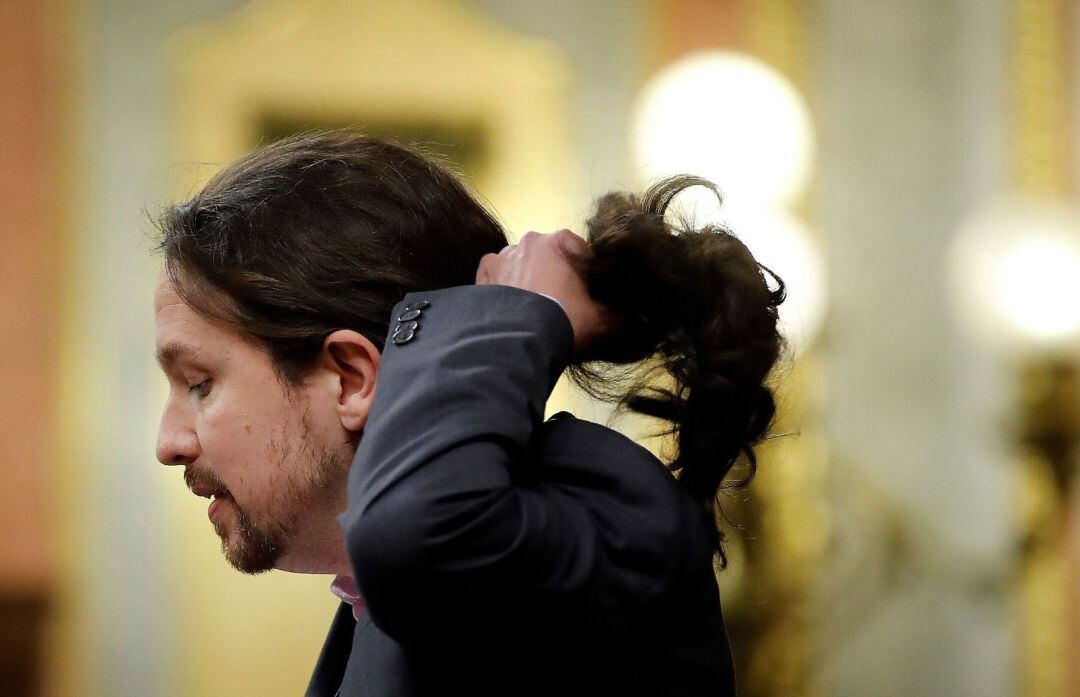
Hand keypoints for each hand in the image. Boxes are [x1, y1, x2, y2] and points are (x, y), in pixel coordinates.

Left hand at [475, 229, 616, 355]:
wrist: (519, 340)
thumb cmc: (562, 319)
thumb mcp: (599, 319)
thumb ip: (619, 317)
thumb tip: (638, 323)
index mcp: (558, 242)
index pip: (578, 249)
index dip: (585, 269)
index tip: (588, 289)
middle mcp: (528, 242)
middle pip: (546, 255)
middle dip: (554, 273)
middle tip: (560, 300)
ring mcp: (502, 257)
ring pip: (520, 263)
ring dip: (527, 278)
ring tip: (533, 306)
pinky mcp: (482, 274)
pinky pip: (494, 274)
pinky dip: (502, 284)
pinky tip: (510, 303)